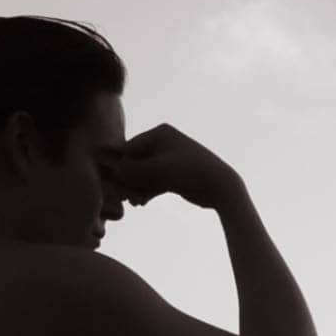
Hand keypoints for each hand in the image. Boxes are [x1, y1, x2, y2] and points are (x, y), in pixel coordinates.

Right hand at [118, 124, 238, 209]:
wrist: (220, 186)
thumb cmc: (190, 171)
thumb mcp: (159, 170)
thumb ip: (135, 170)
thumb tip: (114, 171)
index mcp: (160, 133)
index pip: (131, 148)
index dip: (122, 165)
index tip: (116, 182)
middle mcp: (163, 143)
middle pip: (137, 162)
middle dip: (130, 180)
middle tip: (125, 197)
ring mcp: (169, 159)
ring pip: (145, 174)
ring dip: (138, 188)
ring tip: (136, 202)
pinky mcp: (174, 175)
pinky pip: (154, 182)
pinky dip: (147, 191)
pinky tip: (142, 202)